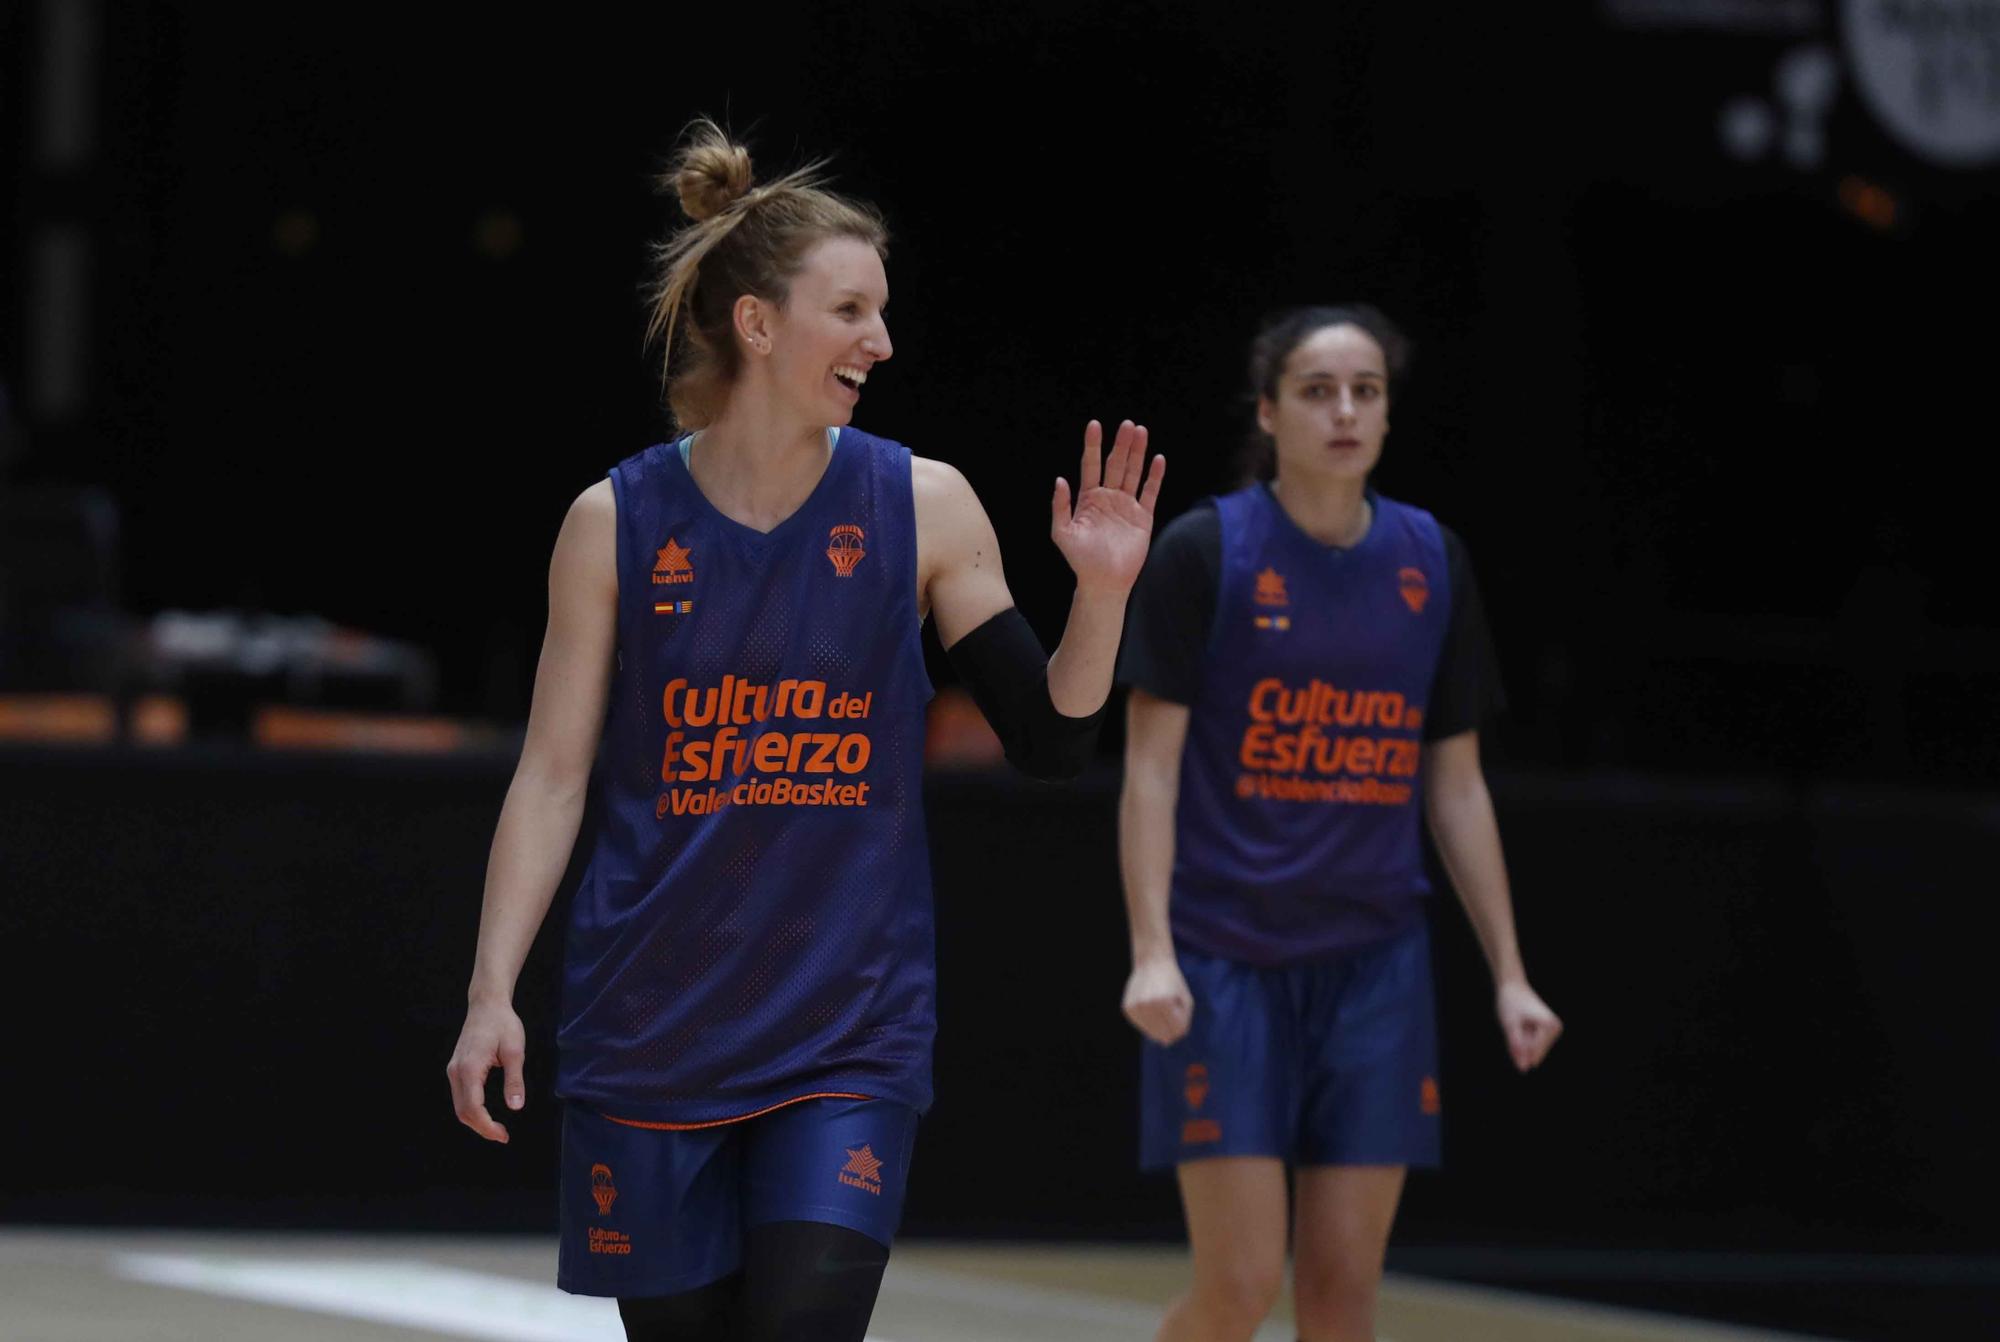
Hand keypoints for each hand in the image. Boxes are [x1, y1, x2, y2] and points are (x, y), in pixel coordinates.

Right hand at [447, 998, 527, 1142]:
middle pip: (462, 1112)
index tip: (503, 1136)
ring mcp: (453, 1070)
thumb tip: (516, 1107)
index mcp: (469, 1069)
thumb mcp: (515, 1051)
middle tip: (503, 1136)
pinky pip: (460, 1096)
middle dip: (481, 1128)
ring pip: (459, 1106)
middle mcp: (456, 1072)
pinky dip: (471, 1110)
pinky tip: (487, 1114)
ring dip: (476, 1121)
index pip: (473, 1108)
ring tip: (497, 1129)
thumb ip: (514, 1080)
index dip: (487, 1127)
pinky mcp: (456, 1068)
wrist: (487, 1004)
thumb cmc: (503, 1024)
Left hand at [1052, 419, 1164, 594]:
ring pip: (1133, 472)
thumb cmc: (1080, 559)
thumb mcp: (1062, 533)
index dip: (1092, 445)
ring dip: (1137, 453)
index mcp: (1088, 498)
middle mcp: (1108, 497)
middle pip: (1115, 464)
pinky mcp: (1143, 516)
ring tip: (1141, 431)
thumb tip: (1059, 479)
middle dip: (1121, 444)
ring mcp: (1126, 505)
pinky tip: (1157, 459)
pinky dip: (1154, 476)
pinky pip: (1150, 492)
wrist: (1104, 581)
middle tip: (1127, 424)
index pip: (1091, 465)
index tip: (1095, 425)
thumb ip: (1060, 506)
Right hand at [1123, 954, 1193, 1045]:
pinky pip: (1141, 1025)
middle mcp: (1147, 1005)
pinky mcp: (1127, 1008)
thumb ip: (1182, 1023)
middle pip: (1163, 1034)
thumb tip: (1166, 1043)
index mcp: (1164, 1001)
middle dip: (1170, 1027)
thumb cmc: (1173, 982)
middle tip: (1170, 1011)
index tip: (1179, 1012)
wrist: (1152, 963)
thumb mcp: (1186, 1000)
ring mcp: (1135, 1007)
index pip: (1176, 1030)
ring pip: (1151, 1032)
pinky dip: (1148, 1021)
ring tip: (1160, 1006)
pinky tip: (1150, 1007)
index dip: (1181, 1025)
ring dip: (1158, 1024)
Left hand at [1496, 980, 1561, 1071]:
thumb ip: (1517, 1047)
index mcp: (1550, 1025)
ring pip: (1533, 1049)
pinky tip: (1520, 1026)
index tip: (1512, 1034)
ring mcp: (1553, 1030)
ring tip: (1517, 1024)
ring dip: (1521, 1042)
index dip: (1518, 1048)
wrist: (1512, 985)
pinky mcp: (1548, 1031)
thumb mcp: (1510, 1025)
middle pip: (1534, 1051)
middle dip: (1520, 1046)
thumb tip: (1523, 1069)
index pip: (1533, 1050)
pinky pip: (1532, 1044)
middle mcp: (1556, 1028)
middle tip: (1515, 1026)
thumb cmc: (1510, 1003)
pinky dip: (1523, 1039)